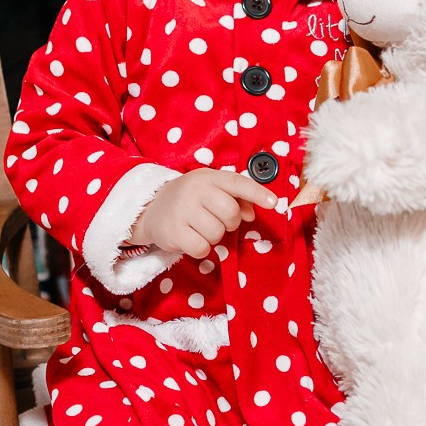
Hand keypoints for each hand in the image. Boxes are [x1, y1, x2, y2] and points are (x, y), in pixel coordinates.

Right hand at [129, 169, 278, 259]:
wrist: (151, 208)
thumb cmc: (190, 199)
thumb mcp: (211, 190)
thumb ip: (236, 199)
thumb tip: (252, 215)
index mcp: (208, 177)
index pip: (237, 182)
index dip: (257, 193)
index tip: (274, 203)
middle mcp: (195, 190)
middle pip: (230, 212)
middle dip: (230, 222)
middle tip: (218, 220)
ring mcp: (182, 210)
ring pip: (217, 233)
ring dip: (214, 236)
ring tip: (200, 228)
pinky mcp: (174, 232)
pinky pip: (202, 248)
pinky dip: (201, 248)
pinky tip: (192, 238)